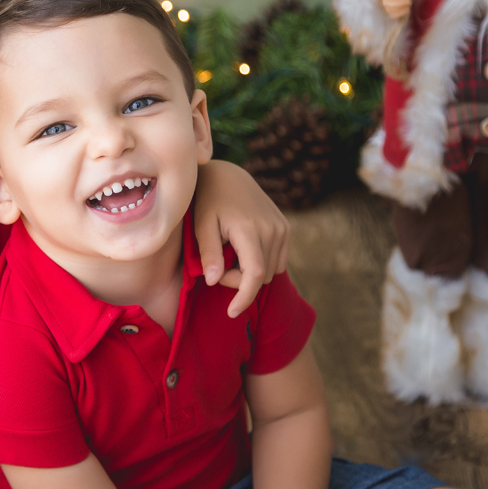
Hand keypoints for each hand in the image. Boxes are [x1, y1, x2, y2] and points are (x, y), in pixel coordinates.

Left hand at [194, 160, 289, 317]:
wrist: (228, 175)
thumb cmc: (208, 200)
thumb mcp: (201, 224)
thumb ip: (208, 252)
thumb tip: (212, 281)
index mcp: (250, 229)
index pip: (254, 274)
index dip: (244, 297)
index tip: (232, 313)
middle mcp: (272, 229)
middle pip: (260, 276)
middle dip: (238, 280)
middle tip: (216, 266)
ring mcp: (282, 228)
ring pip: (270, 271)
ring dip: (249, 272)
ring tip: (227, 255)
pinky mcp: (285, 228)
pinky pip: (277, 261)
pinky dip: (260, 263)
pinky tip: (242, 250)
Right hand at [376, 0, 412, 18]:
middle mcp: (383, 1)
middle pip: (390, 5)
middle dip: (401, 4)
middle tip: (409, 1)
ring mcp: (385, 8)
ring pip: (391, 11)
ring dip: (401, 9)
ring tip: (409, 5)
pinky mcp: (388, 12)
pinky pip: (393, 15)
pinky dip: (400, 14)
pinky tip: (407, 10)